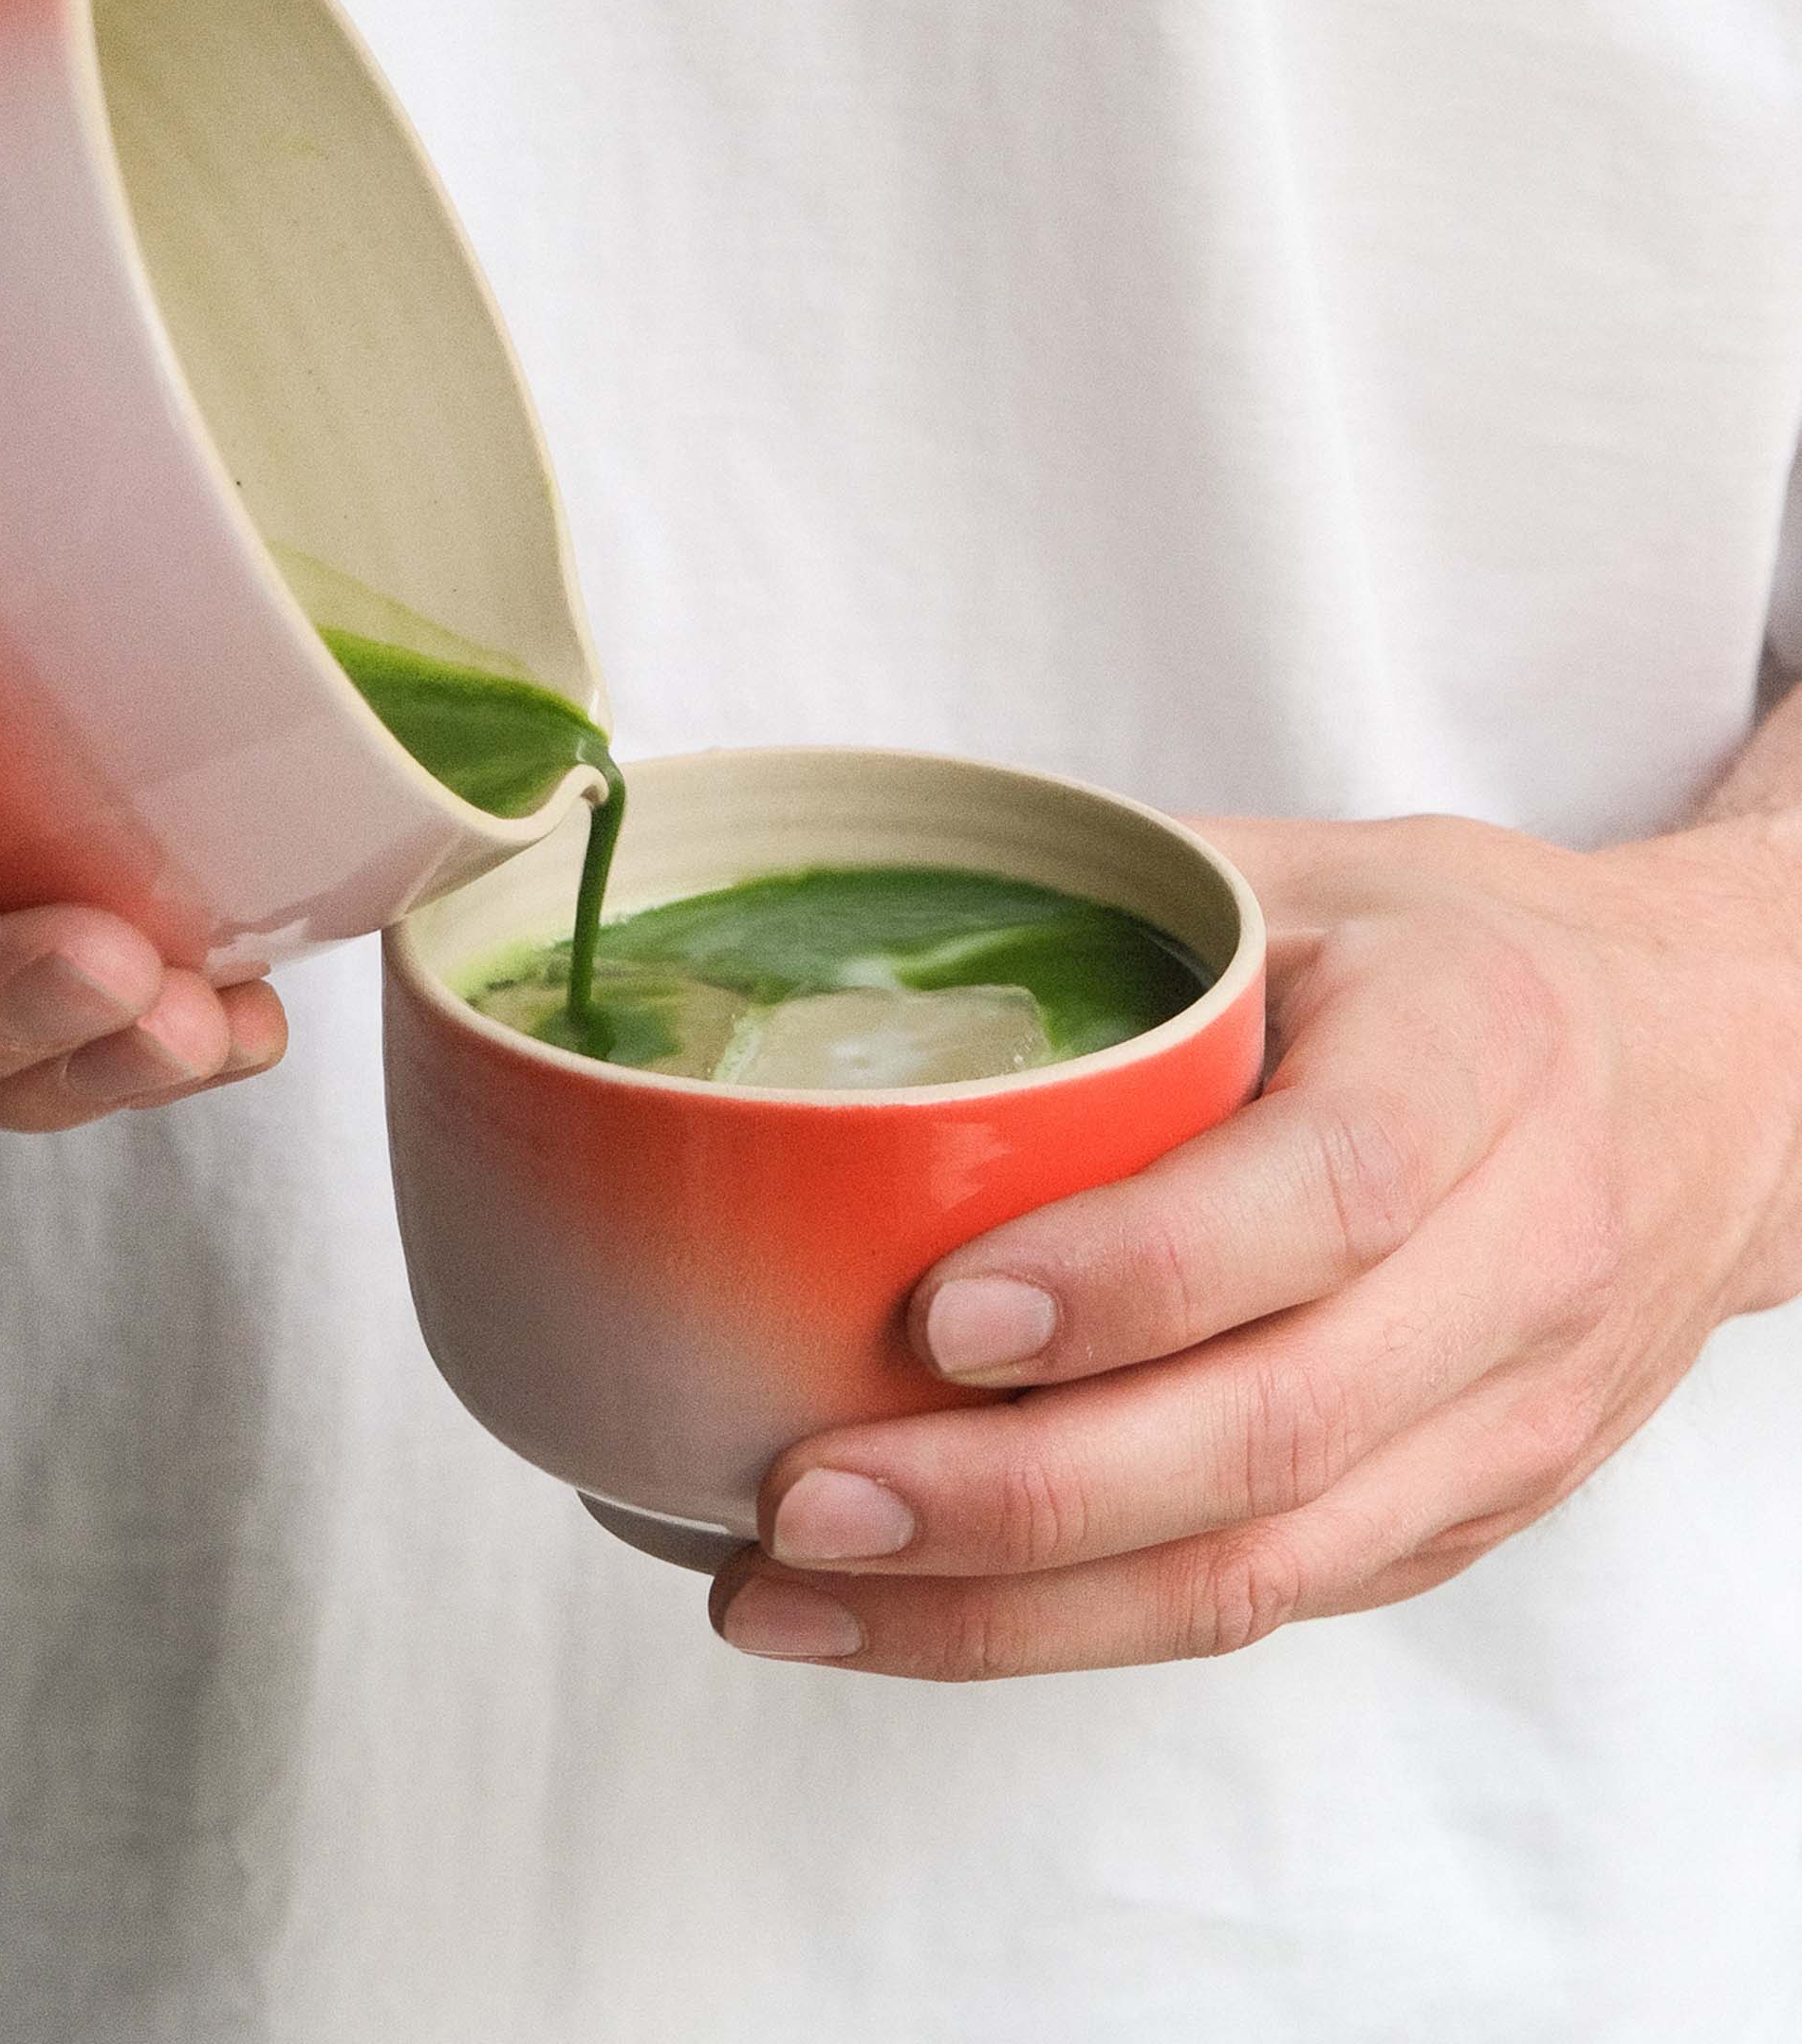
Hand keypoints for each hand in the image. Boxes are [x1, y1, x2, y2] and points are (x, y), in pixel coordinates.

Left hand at [710, 807, 1801, 1674]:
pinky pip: (1262, 1603)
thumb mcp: (1317, 874)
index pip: (1323, 1196)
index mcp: (1477, 1057)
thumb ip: (1121, 906)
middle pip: (1273, 1431)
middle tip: (803, 1497)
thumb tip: (857, 927)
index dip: (1132, 1276)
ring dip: (1004, 1612)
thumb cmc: (1469, 961)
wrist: (1719, 1081)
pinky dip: (1068, 1629)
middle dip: (1014, 1495)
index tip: (939, 1313)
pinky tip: (911, 1609)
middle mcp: (1518, 1261)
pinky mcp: (1461, 1514)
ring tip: (794, 1594)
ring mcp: (1502, 1419)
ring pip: (1255, 1570)